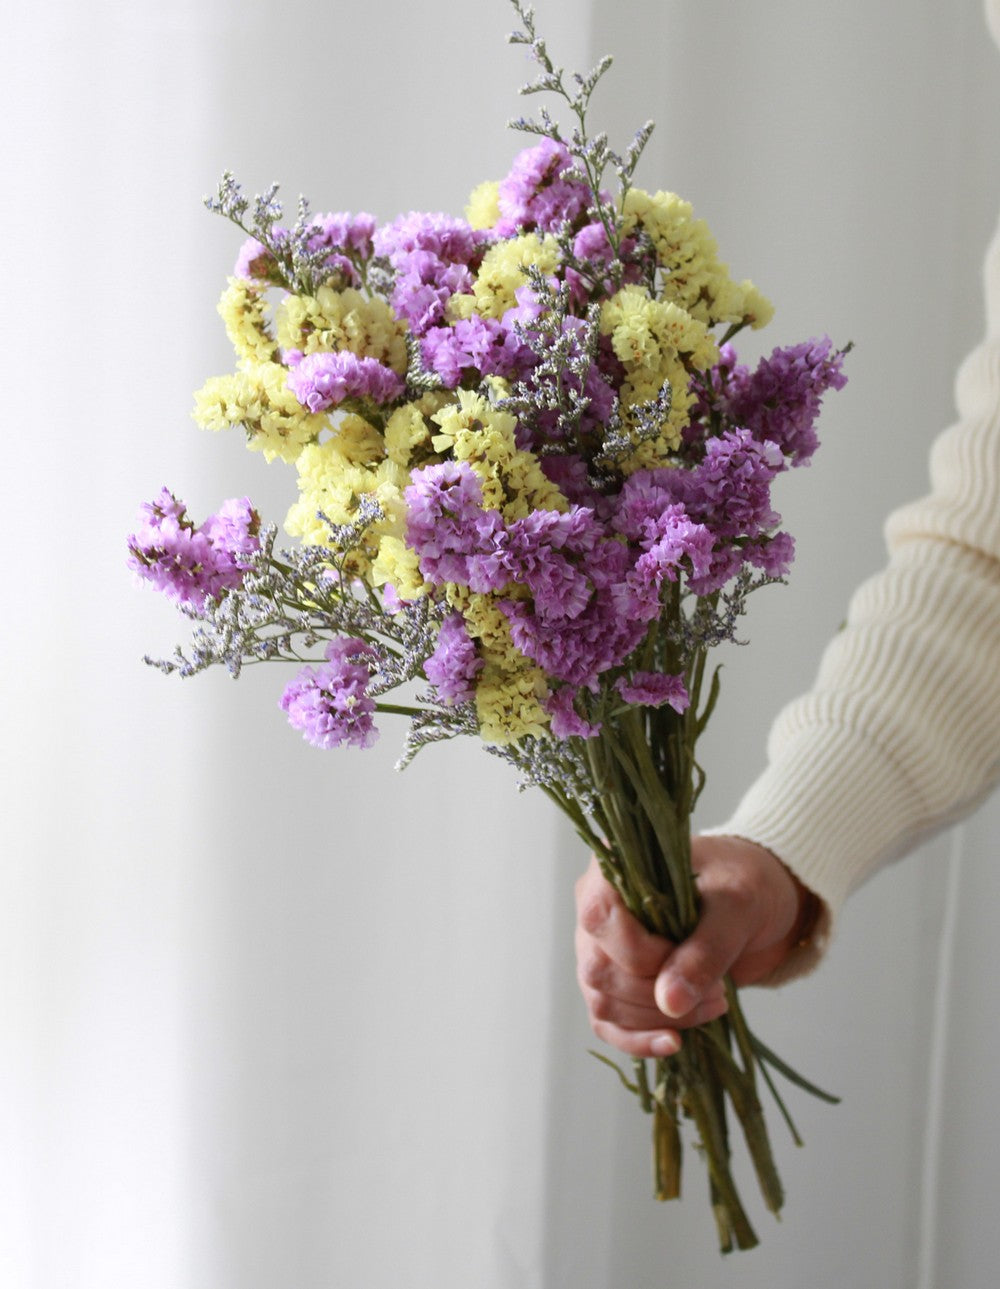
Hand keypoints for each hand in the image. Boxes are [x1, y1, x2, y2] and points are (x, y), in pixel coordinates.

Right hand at [574, 836, 812, 1057]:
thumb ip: (704, 950)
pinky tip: (673, 1043)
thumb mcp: (736, 907)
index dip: (644, 954)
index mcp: (613, 871)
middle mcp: (596, 908)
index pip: (600, 922)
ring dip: (657, 1018)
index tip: (693, 954)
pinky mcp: (618, 982)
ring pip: (603, 1002)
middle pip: (598, 970)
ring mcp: (601, 948)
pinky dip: (638, 1041)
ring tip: (712, 1003)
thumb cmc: (744, 883)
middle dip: (658, 994)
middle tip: (717, 992)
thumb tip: (669, 1003)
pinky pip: (608, 1024)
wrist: (758, 900)